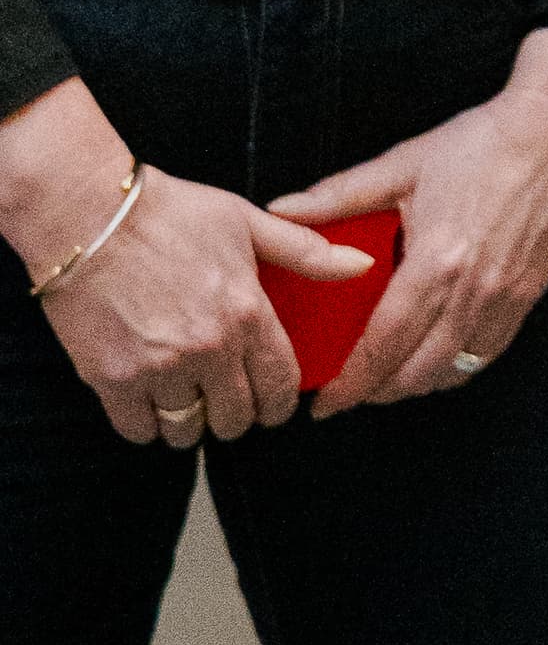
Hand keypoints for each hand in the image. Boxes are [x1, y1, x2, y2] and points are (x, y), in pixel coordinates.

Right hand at [0, 72, 367, 446]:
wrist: (88, 215)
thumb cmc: (170, 213)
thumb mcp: (247, 222)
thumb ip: (307, 251)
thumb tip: (362, 264)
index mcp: (247, 312)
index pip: (281, 385)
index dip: (280, 404)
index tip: (272, 404)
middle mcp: (208, 348)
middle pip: (236, 418)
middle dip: (237, 415)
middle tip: (227, 401)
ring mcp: (159, 368)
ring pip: (187, 431)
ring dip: (191, 424)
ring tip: (187, 401)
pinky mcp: (112, 379)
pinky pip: (139, 431)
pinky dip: (146, 425)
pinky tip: (149, 403)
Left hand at [270, 28, 547, 415]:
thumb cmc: (482, 142)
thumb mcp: (403, 165)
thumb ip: (338, 196)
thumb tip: (280, 210)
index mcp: (436, 262)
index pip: (382, 347)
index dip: (348, 385)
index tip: (323, 403)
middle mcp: (473, 291)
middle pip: (415, 373)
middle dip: (374, 394)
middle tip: (346, 393)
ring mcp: (505, 298)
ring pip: (452, 372)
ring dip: (413, 385)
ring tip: (384, 379)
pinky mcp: (529, 296)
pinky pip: (486, 356)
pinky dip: (454, 370)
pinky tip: (434, 360)